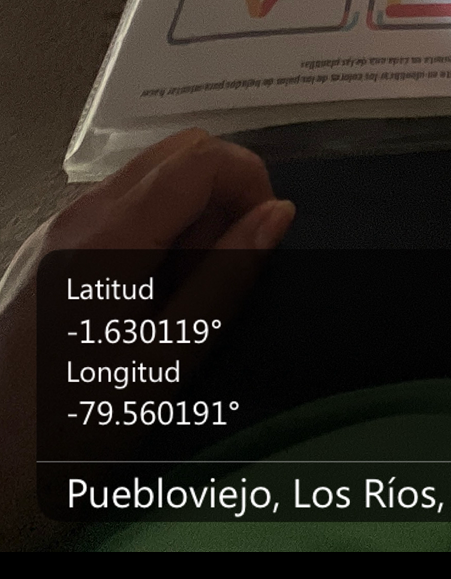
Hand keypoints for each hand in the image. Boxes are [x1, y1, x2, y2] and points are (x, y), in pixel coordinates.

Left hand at [0, 130, 294, 547]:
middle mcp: (78, 214)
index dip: (251, 182)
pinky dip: (154, 231)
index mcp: (109, 236)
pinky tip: (147, 301)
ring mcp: (56, 230)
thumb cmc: (73, 424)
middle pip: (175, 154)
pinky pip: (117, 210)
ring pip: (147, 179)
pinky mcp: (45, 252)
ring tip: (187, 295)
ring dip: (189, 215)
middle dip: (222, 194)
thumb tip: (277, 213)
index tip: (269, 238)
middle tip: (229, 268)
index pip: (201, 159)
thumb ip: (225, 279)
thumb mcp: (164, 363)